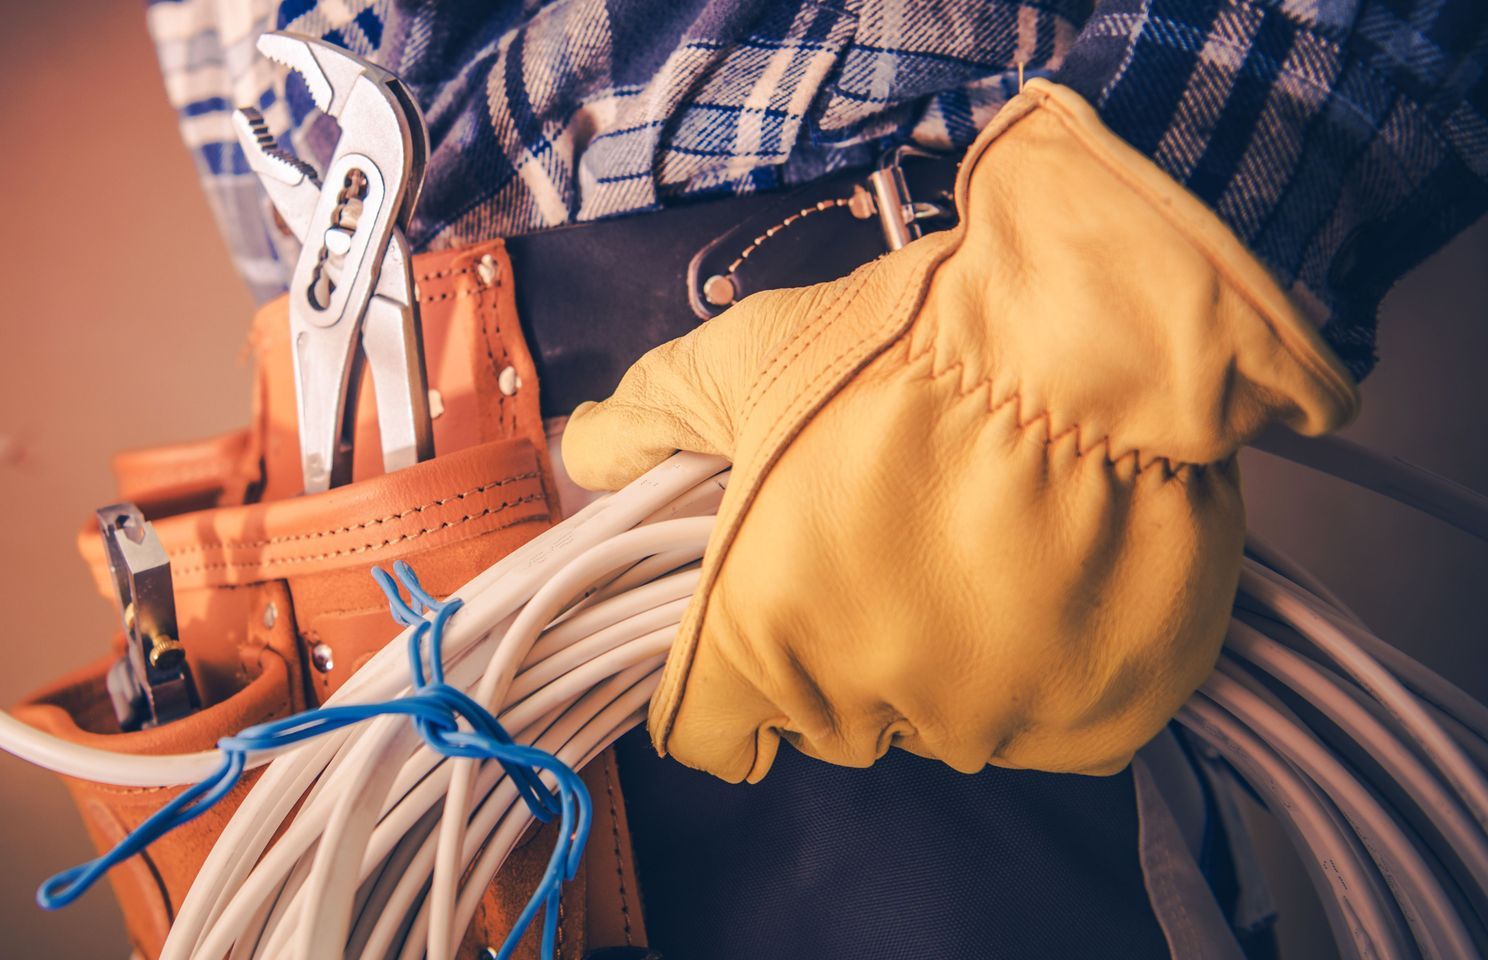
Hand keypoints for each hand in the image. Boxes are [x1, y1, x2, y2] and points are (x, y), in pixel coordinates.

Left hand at [562, 80, 1357, 781]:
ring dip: (950, 659)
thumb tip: (585, 451)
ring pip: (945, 722)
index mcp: (758, 640)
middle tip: (883, 542)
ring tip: (981, 544)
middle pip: (830, 720)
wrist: (1085, 335)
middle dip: (840, 648)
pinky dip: (1050, 673)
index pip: (708, 729)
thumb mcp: (741, 362)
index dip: (722, 676)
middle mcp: (868, 706)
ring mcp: (990, 723)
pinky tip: (1053, 580)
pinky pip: (1050, 725)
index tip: (757, 621)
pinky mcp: (1097, 721)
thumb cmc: (896, 348)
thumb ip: (649, 418)